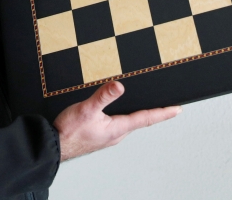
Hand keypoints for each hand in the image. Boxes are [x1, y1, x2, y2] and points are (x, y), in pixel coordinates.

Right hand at [53, 81, 180, 161]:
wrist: (54, 145)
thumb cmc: (69, 132)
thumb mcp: (86, 109)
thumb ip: (103, 96)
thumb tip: (119, 86)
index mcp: (117, 128)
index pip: (146, 118)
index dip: (163, 113)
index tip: (177, 109)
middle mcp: (116, 134)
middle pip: (140, 121)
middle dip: (154, 113)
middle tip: (167, 107)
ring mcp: (108, 135)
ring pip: (129, 123)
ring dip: (140, 115)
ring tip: (148, 107)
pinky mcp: (100, 135)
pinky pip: (118, 124)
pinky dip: (125, 116)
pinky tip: (120, 111)